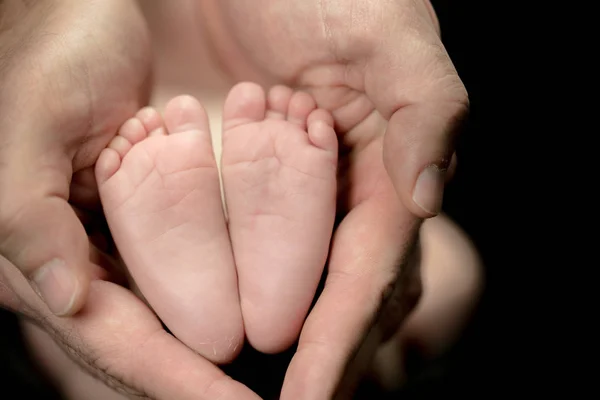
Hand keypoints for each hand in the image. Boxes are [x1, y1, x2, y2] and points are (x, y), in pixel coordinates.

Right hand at [0, 1, 257, 397]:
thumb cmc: (47, 64)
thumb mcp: (28, 133)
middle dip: (202, 384)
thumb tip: (65, 303)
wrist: (74, 22)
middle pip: (148, 348)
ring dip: (215, 353)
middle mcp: (78, 267)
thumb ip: (29, 222)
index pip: (119, 341)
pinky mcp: (143, 226)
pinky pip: (185, 276)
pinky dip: (219, 301)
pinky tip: (256, 316)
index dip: (179, 383)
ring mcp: (113, 250)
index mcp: (42, 258)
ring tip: (270, 379)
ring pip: (170, 320)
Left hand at [201, 0, 467, 396]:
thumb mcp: (389, 32)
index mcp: (381, 169)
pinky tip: (204, 334)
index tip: (313, 397)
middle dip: (319, 362)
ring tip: (234, 395)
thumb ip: (427, 109)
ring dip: (273, 345)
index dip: (342, 337)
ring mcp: (287, 194)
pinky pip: (232, 251)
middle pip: (332, 296)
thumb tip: (427, 199)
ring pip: (286, 286)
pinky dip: (223, 296)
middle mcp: (337, 194)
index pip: (365, 269)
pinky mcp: (239, 182)